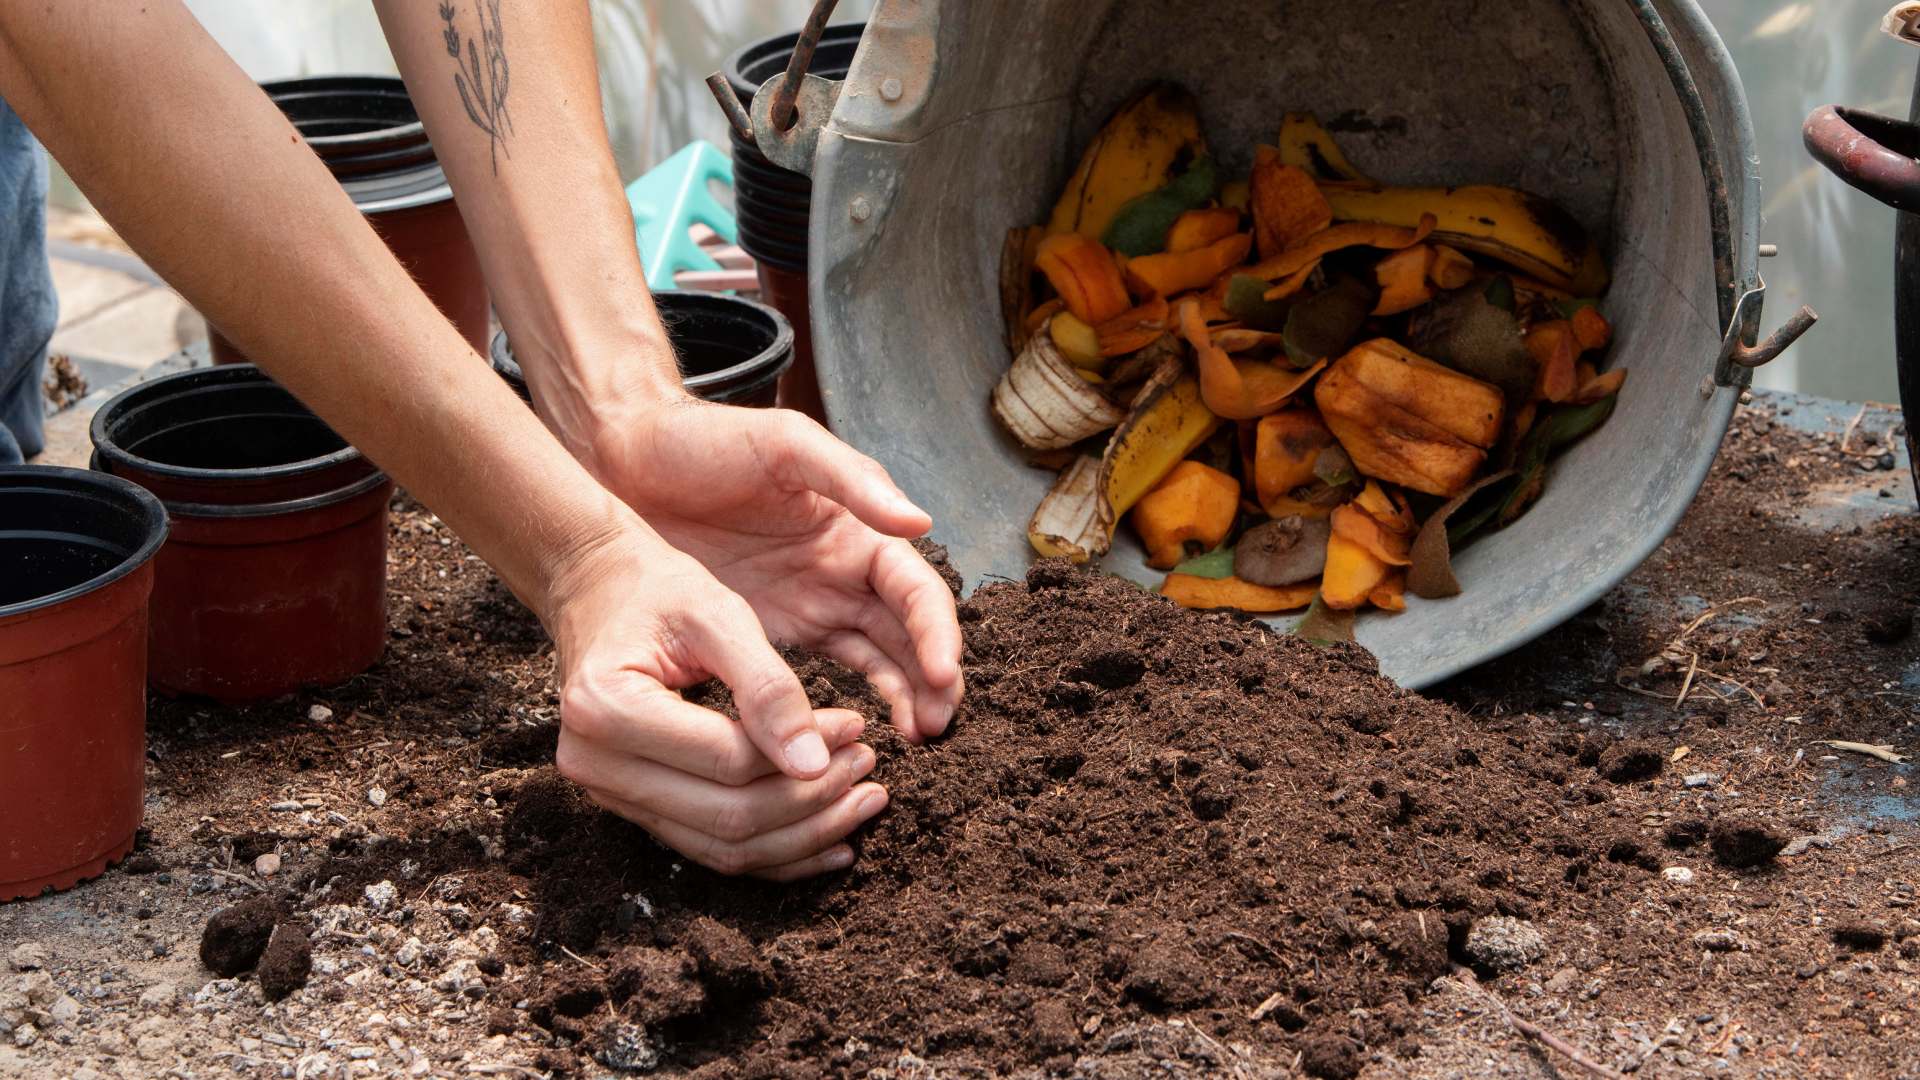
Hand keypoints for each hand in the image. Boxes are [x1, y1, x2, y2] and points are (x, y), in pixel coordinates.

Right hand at [546, 526, 890, 878]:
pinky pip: (710, 848)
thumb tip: (815, 765)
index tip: (858, 726)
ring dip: (802, 834)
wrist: (598, 592)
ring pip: (723, 846)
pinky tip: (829, 841)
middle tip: (869, 767)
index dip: (805, 752)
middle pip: (727, 816)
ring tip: (862, 802)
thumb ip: (766, 686)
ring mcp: (608, 793)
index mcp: (607, 708)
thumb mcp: (716, 614)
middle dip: (811, 802)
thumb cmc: (657, 591)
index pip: (728, 760)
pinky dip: (774, 852)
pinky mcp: (633, 806)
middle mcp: (595, 764)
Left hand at [579, 397, 963, 741]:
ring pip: (877, 662)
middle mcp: (844, 574)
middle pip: (908, 636)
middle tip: (935, 728)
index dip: (936, 632)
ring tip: (915, 742)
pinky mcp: (769, 634)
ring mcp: (810, 606)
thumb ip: (852, 480)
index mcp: (858, 530)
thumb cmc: (706, 441)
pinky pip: (823, 677)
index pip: (916, 591)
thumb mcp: (784, 445)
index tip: (943, 675)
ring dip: (902, 699)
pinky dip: (847, 707)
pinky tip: (856, 738)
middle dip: (931, 681)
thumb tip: (921, 521)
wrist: (625, 460)